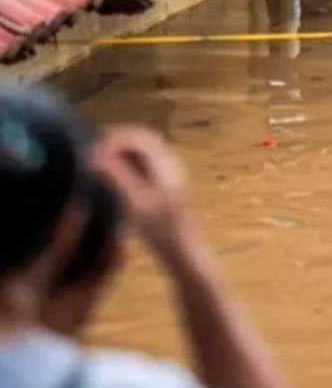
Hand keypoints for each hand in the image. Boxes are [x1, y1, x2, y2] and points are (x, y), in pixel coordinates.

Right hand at [91, 126, 195, 260]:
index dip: (114, 138)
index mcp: (166, 164)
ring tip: (97, 163)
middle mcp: (170, 164)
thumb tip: (97, 154)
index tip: (92, 150)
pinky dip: (127, 163)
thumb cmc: (160, 229)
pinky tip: (112, 176)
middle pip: (142, 140)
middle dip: (117, 141)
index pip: (139, 136)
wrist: (183, 251)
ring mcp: (170, 174)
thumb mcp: (135, 202)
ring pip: (143, 151)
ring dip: (121, 151)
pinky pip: (145, 163)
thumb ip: (118, 175)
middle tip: (92, 153)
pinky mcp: (166, 185)